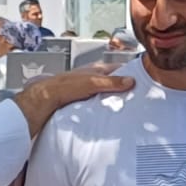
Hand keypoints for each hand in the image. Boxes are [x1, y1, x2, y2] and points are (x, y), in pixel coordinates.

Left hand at [12, 66, 134, 136]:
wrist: (41, 103)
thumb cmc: (63, 88)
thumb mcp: (90, 83)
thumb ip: (110, 82)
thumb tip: (131, 81)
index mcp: (95, 70)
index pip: (117, 69)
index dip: (129, 72)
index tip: (144, 79)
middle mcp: (91, 79)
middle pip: (112, 82)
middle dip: (123, 88)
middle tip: (139, 97)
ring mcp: (86, 93)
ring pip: (104, 94)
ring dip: (113, 101)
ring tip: (127, 109)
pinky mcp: (81, 105)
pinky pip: (97, 106)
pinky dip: (105, 110)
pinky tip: (109, 117)